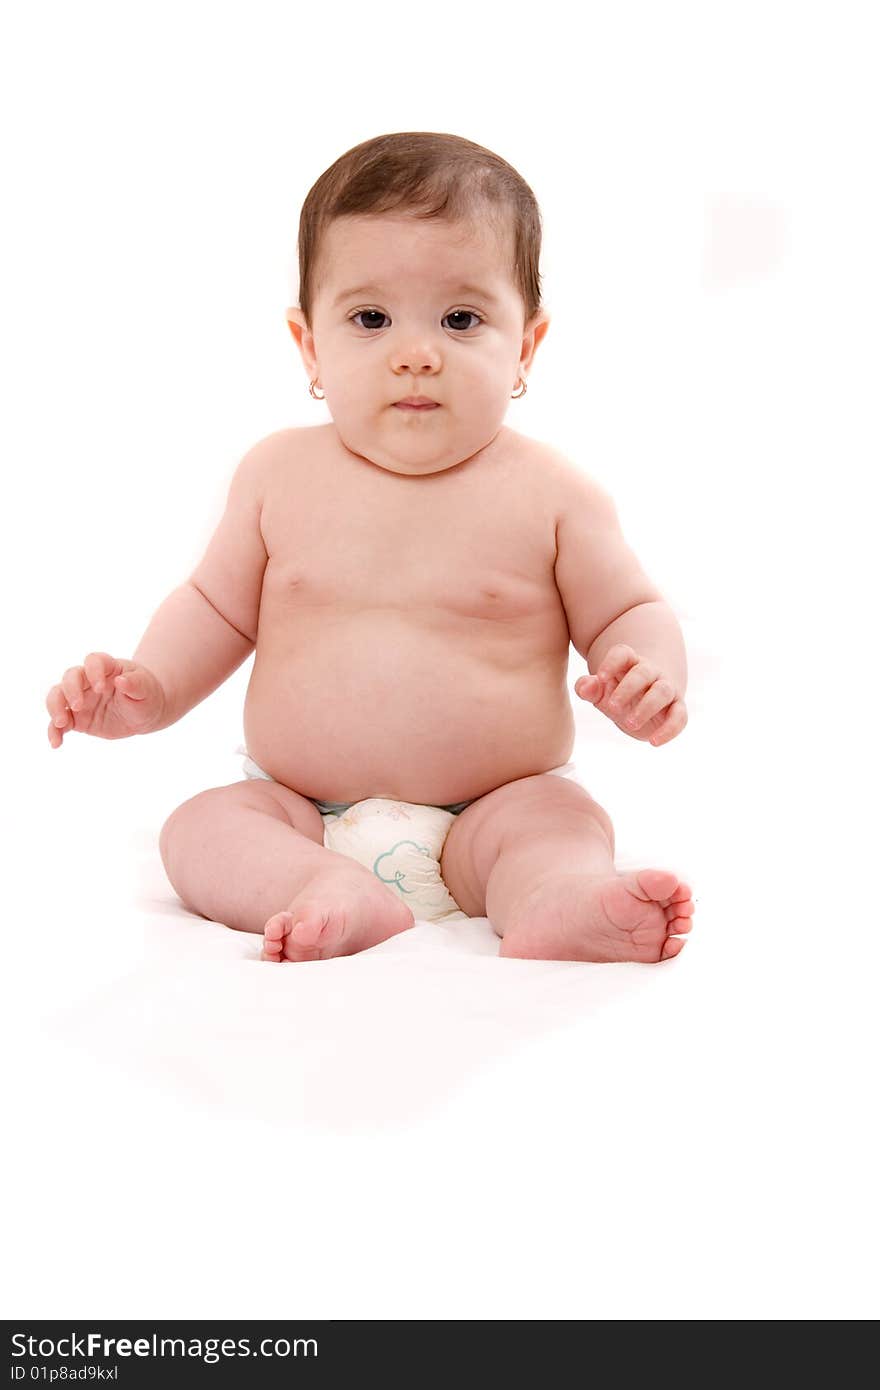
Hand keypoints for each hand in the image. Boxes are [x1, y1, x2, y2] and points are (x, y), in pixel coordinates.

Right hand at [46, 653, 166, 747]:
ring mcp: (80, 699)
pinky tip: (56, 743)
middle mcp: (89, 681)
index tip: (100, 687)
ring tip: (61, 723)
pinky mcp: (76, 718)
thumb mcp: (146, 689)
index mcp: (107, 667)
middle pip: (70, 677)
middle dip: (70, 690)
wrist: (145, 714)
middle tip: (79, 706)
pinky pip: (59, 723)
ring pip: (57, 696)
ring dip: (55, 708)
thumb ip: (135, 684)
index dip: (93, 671)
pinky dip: (54, 731)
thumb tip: (121, 681)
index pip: (93, 661)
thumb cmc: (146, 695)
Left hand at [575, 644, 686, 745]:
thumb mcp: (600, 693)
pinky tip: (653, 742)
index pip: (623, 654)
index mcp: (629, 664)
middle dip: (628, 689)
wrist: (643, 708)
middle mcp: (651, 673)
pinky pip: (680, 716)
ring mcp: (666, 690)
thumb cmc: (618, 696)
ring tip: (629, 723)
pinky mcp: (677, 709)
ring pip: (662, 691)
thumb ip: (588, 688)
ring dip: (646, 707)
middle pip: (643, 672)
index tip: (600, 677)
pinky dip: (669, 730)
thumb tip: (584, 687)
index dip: (612, 662)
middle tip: (612, 707)